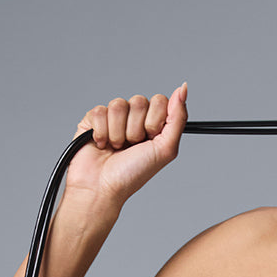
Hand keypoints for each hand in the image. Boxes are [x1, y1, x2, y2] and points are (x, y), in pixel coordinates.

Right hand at [66, 83, 188, 210]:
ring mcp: (113, 118)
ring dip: (118, 133)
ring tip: (116, 148)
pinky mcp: (93, 119)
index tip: (150, 139)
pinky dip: (102, 132)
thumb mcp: (165, 149)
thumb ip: (177, 118)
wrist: (102, 188)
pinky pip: (100, 111)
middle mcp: (134, 119)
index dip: (155, 120)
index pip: (160, 101)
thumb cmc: (133, 174)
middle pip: (139, 101)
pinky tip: (102, 145)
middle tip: (131, 147)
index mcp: (153, 125)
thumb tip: (183, 88)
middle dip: (136, 129)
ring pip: (118, 105)